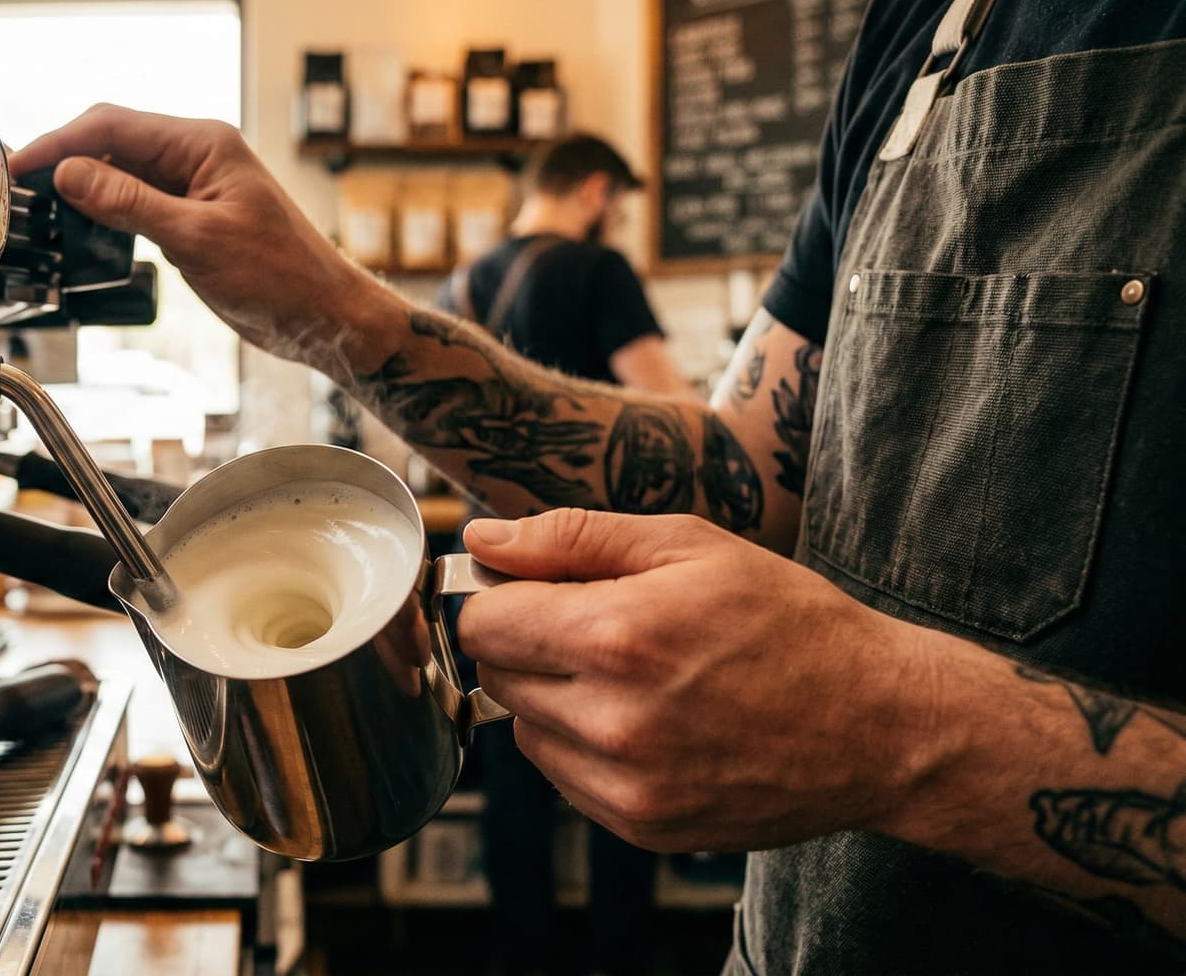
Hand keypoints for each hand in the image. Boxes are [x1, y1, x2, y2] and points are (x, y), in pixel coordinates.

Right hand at [13, 104, 389, 369]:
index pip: (113, 126)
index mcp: (203, 143)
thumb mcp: (197, 238)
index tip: (21, 167)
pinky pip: (135, 203)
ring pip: (121, 173)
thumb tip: (72, 174)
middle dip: (65, 159)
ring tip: (42, 209)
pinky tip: (84, 229)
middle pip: (112, 142)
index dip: (60, 143)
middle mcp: (196, 156)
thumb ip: (130, 204)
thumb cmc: (282, 275)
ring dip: (82, 187)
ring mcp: (193, 187)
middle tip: (20, 190)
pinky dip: (105, 212)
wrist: (321, 316)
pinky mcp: (190, 218)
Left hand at [457, 508, 950, 851]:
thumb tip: (483, 541)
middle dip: (531, 645)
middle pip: (497, 677)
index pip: (483, 624)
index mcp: (616, 638)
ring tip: (635, 676)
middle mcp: (611, 721)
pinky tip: (650, 720)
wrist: (881, 724)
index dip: (503, 599)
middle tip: (600, 627)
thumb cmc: (788, 621)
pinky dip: (587, 747)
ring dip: (556, 699)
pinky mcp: (642, 825)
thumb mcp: (688, 545)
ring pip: (526, 730)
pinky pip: (566, 777)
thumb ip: (570, 538)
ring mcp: (626, 785)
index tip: (539, 591)